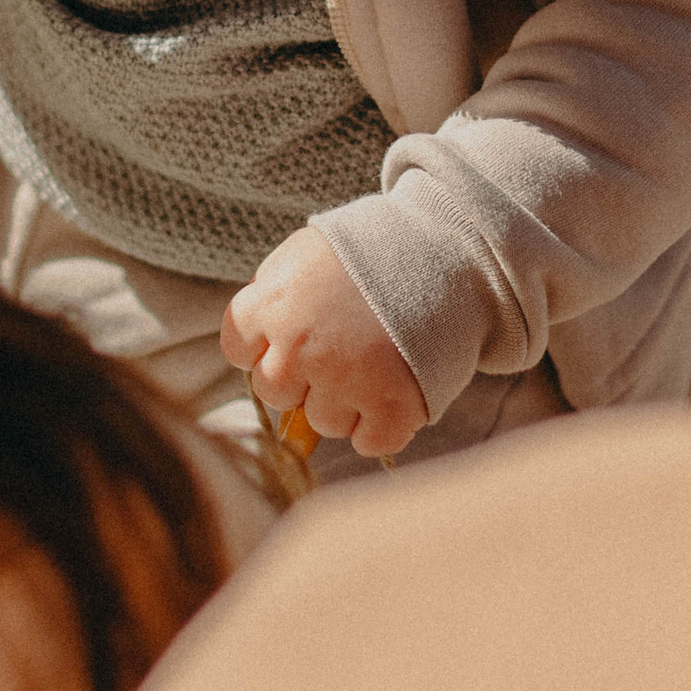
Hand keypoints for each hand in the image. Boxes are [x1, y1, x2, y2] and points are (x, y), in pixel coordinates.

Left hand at [221, 228, 428, 463]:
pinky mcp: (393, 408)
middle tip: (338, 347)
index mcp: (273, 305)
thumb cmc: (375, 248)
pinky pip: (368, 442)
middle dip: (301, 375)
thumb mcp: (307, 251)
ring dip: (343, 400)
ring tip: (373, 361)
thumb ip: (269, 291)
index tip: (294, 333)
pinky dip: (381, 425)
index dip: (265, 343)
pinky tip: (394, 390)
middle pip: (275, 392)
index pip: (238, 351)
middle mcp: (301, 349)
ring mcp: (346, 381)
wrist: (452, 248)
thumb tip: (250, 342)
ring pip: (321, 422)